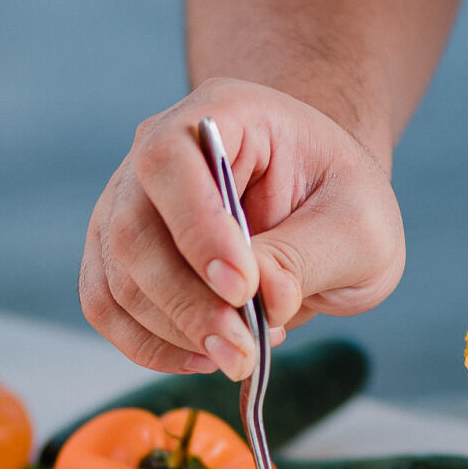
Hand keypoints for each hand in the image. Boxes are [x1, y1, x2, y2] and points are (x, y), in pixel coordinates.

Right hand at [78, 78, 404, 378]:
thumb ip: (307, 256)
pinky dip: (152, 346)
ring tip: (241, 352)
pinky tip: (204, 356)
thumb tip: (264, 297)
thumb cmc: (340, 201)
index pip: (171, 160)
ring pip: (118, 280)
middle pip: (133, 232)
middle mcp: (157, 149)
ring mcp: (129, 203)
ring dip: (176, 332)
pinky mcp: (120, 256)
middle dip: (187, 303)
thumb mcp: (359, 226)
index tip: (242, 288)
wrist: (321, 211)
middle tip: (243, 350)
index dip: (197, 228)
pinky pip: (108, 309)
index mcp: (223, 112)